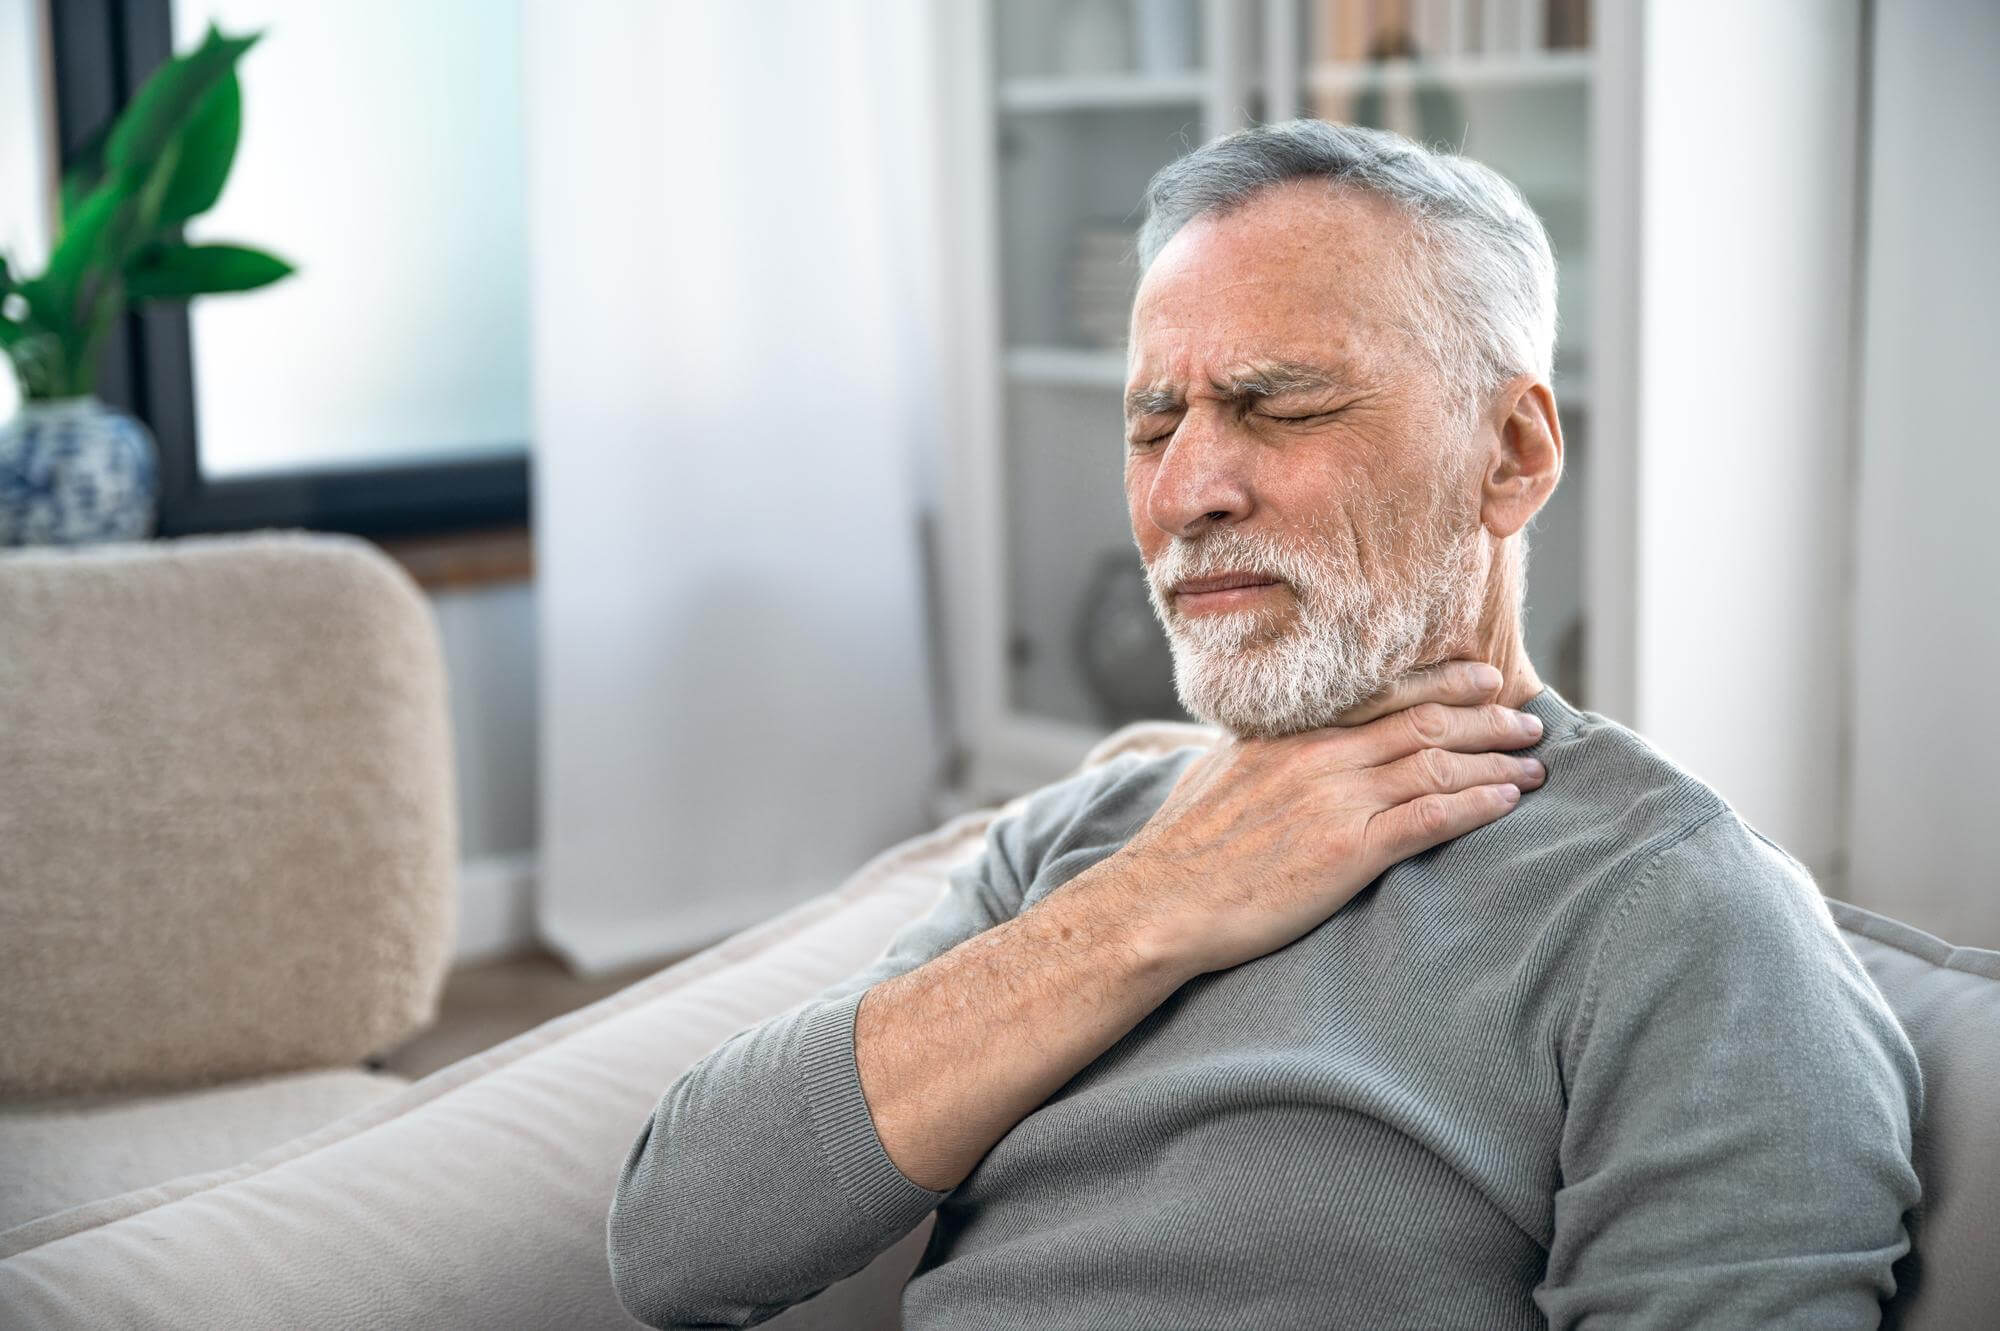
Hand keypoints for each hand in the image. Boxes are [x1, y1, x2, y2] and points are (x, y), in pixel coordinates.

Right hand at [1082, 660, 1546, 979]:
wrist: (1157, 903)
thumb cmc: (1178, 850)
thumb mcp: (1215, 775)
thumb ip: (1258, 754)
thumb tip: (1267, 746)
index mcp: (1287, 734)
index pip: (1379, 692)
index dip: (1440, 681)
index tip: (1481, 678)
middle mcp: (1318, 755)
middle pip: (1422, 721)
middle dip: (1485, 718)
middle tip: (1528, 719)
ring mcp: (1335, 799)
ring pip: (1437, 764)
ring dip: (1496, 760)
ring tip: (1536, 763)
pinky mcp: (1347, 850)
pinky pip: (1430, 817)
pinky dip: (1477, 804)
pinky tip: (1509, 802)